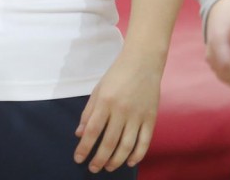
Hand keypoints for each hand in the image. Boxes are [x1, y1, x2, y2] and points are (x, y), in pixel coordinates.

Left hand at [73, 52, 161, 171]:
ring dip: (116, 160)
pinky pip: (144, 141)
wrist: (143, 62)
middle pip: (109, 142)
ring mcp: (138, 115)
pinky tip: (129, 162)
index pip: (92, 130)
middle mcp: (121, 110)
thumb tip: (79, 134)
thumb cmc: (117, 75)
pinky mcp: (151, 118)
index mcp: (105, 101)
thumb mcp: (98, 90)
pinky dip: (137, 155)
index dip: (84, 147)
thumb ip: (88, 112)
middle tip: (93, 169)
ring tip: (108, 167)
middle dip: (99, 159)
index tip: (78, 159)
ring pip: (126, 145)